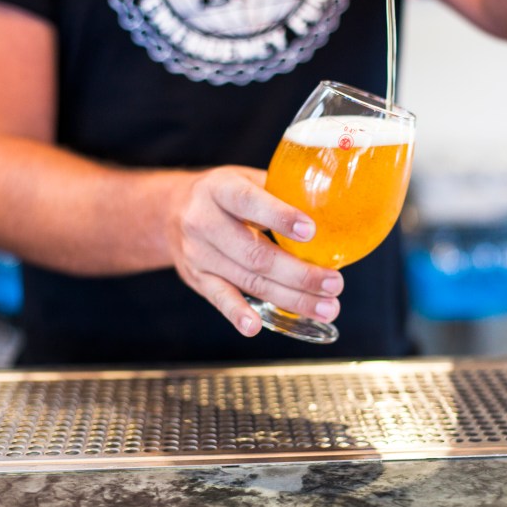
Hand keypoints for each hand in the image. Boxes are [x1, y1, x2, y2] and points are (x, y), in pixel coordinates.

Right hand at [165, 166, 343, 336]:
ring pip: (247, 280)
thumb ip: (279, 191)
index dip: (279, 217)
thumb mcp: (245, 179)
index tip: (311, 231)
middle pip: (254, 253)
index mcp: (220, 189)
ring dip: (290, 298)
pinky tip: (255, 327)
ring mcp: (198, 254)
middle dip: (299, 273)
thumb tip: (333, 208)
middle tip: (334, 284)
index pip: (249, 202)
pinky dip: (237, 314)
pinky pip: (219, 298)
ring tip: (325, 308)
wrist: (171, 211)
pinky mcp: (197, 279)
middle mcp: (203, 221)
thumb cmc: (225, 195)